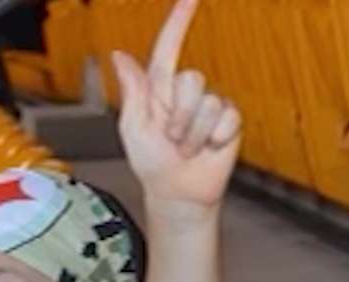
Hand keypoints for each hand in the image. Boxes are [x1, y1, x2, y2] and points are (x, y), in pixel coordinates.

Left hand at [111, 0, 241, 211]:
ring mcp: (210, 106)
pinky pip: (226, 118)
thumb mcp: (132, 127)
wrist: (177, 192)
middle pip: (191, 80)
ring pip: (208, 104)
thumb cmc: (151, 162)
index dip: (179, 21)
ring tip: (186, 148)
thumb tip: (120, 56)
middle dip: (178, 115)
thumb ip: (132, 90)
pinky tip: (207, 148)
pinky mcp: (229, 121)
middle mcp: (186, 93)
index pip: (169, 47)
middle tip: (171, 138)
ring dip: (193, 133)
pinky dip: (213, 138)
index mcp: (159, 88)